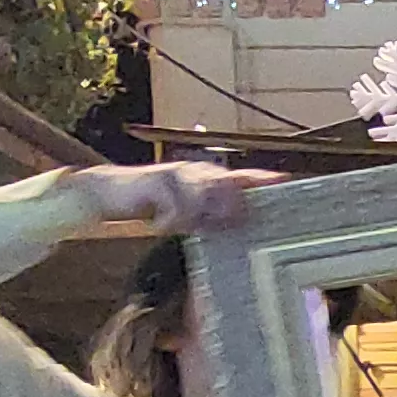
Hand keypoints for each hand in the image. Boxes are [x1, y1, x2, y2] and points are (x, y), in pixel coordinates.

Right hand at [66, 162, 278, 233]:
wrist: (112, 191)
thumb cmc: (155, 203)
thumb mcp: (186, 210)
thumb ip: (210, 215)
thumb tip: (236, 224)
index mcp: (205, 176)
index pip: (239, 176)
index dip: (260, 178)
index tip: (283, 180)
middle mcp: (195, 170)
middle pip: (223, 186)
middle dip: (224, 208)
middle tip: (212, 225)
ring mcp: (176, 173)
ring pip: (199, 196)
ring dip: (193, 216)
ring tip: (178, 225)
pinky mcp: (156, 180)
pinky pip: (173, 204)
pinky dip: (168, 219)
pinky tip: (158, 224)